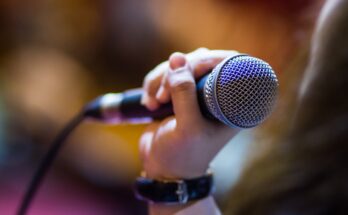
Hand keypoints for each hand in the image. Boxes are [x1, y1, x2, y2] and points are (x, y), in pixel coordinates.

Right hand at [139, 48, 239, 179]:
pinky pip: (165, 74)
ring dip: (161, 80)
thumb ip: (184, 93)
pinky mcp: (177, 94)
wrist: (162, 169)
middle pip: (200, 60)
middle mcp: (216, 94)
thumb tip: (177, 58)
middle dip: (176, 74)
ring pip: (180, 65)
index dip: (206, 61)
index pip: (228, 64)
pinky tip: (149, 104)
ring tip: (154, 104)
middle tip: (163, 97)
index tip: (185, 70)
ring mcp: (195, 92)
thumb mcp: (187, 127)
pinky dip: (153, 84)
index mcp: (230, 103)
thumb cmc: (182, 154)